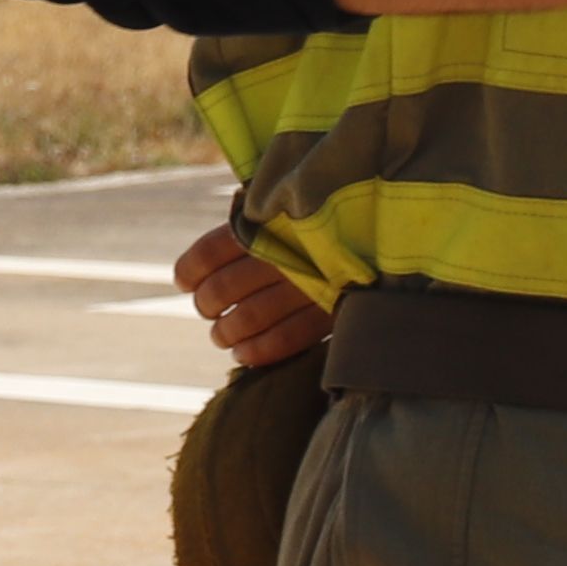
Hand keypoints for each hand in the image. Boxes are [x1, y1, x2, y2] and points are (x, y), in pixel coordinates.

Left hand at [174, 226, 328, 370]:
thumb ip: (251, 228)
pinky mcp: (330, 310)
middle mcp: (286, 252)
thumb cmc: (319, 223)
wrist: (382, 228)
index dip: (190, 270)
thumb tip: (197, 268)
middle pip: (224, 287)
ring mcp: (309, 283)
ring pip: (249, 317)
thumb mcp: (284, 211)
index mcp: (269, 221)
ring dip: (226, 332)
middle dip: (207, 304)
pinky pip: (284, 340)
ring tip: (222, 335)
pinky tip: (242, 354)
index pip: (212, 251)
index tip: (184, 282)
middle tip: (207, 309)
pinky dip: (256, 352)